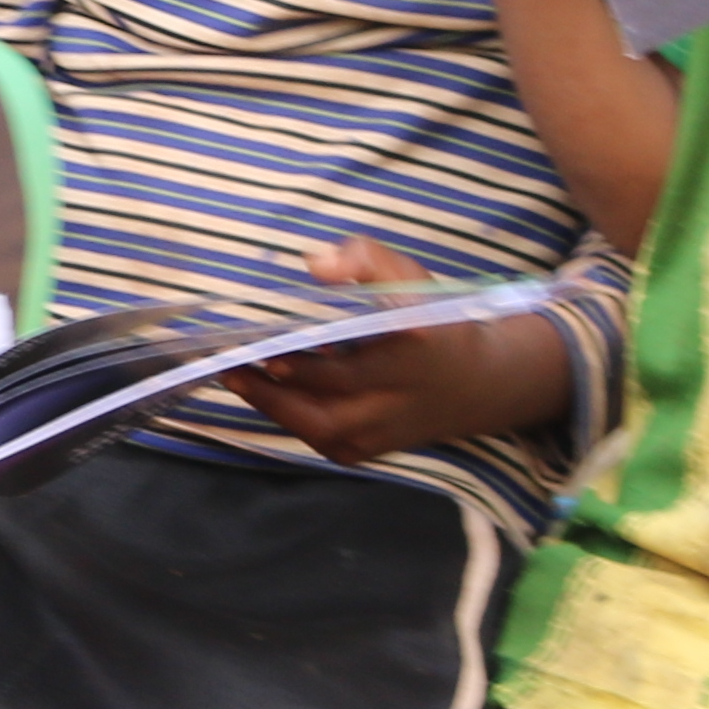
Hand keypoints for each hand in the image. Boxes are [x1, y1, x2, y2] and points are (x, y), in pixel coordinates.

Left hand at [229, 233, 569, 465]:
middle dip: (274, 390)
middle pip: (328, 408)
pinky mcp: (373, 450)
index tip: (266, 350)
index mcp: (413, 352)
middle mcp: (399, 399)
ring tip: (237, 377)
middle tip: (231, 365)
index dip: (307, 363)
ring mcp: (386, 432)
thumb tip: (316, 264)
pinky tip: (268, 395)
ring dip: (275, 407)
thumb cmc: (434, 323)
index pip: (354, 365)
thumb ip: (366, 259)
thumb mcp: (411, 278)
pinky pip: (325, 442)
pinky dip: (293, 422)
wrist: (478, 383)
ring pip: (321, 431)